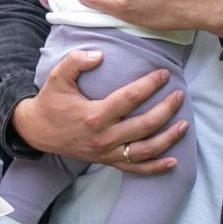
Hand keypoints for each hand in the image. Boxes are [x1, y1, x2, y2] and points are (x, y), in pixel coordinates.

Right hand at [10, 45, 185, 175]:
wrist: (38, 132)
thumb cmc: (51, 102)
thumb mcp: (57, 78)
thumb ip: (76, 62)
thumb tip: (100, 55)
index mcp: (94, 115)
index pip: (130, 98)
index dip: (150, 85)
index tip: (164, 74)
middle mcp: (104, 137)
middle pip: (145, 125)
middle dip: (166, 109)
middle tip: (179, 95)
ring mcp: (107, 153)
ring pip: (145, 150)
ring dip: (168, 138)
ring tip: (184, 124)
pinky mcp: (107, 162)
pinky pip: (135, 169)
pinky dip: (156, 167)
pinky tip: (173, 161)